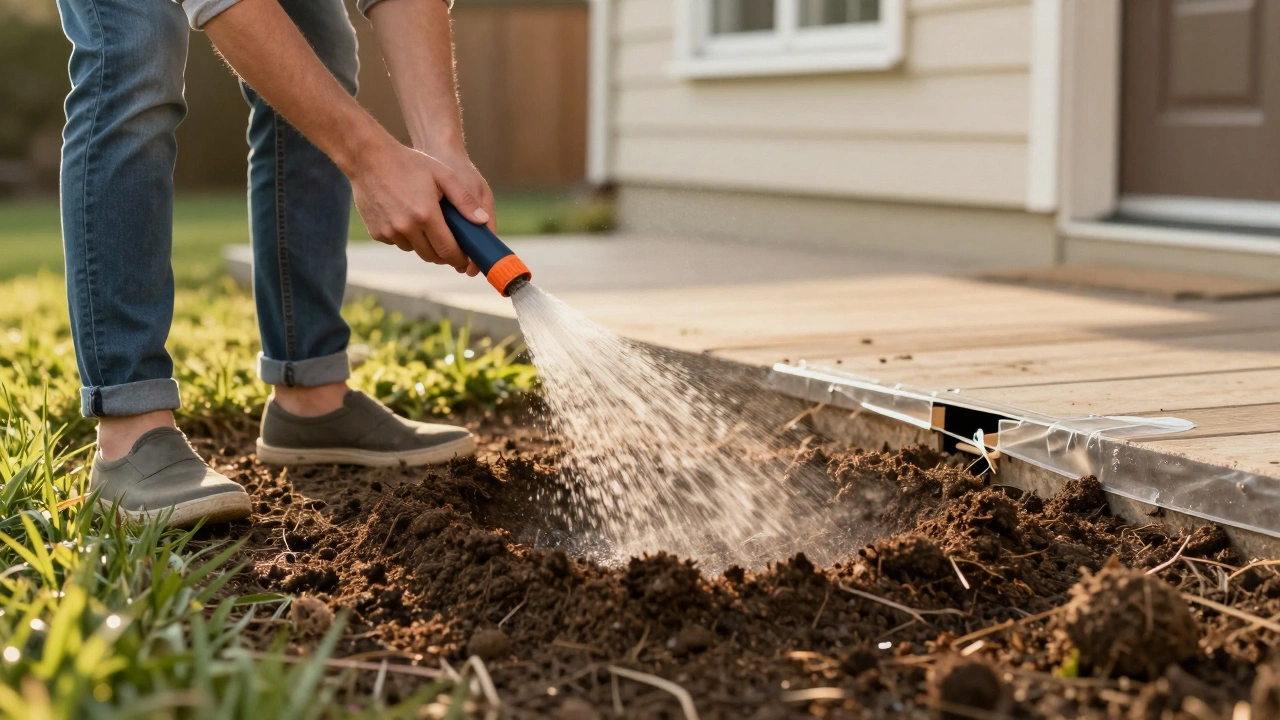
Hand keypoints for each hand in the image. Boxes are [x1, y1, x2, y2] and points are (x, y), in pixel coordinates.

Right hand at [350, 140, 486, 275]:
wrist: (368, 158)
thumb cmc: (410, 163)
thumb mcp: (443, 175)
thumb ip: (464, 200)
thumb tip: (482, 221)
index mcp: (426, 215)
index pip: (448, 250)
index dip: (459, 257)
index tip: (465, 258)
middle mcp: (406, 228)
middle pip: (432, 255)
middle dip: (444, 255)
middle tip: (451, 247)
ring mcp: (389, 232)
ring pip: (414, 250)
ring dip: (424, 245)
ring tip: (429, 228)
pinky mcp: (377, 233)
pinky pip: (397, 243)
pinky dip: (406, 237)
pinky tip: (408, 220)